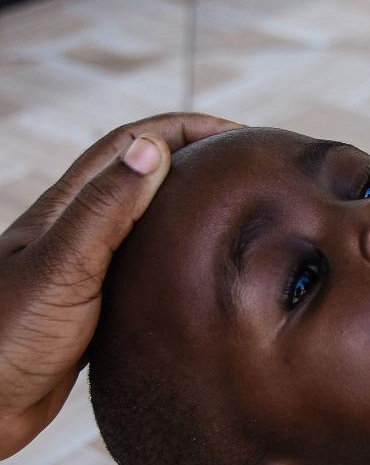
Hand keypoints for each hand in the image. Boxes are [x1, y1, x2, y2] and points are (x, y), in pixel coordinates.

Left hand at [0, 113, 241, 458]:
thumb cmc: (7, 336)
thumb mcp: (62, 266)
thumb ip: (105, 210)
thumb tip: (153, 150)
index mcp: (69, 207)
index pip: (134, 143)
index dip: (189, 128)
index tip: (242, 135)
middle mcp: (79, 228)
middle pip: (145, 174)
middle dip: (198, 160)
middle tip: (250, 171)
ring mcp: (87, 266)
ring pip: (149, 221)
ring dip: (191, 207)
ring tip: (239, 217)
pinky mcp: (95, 304)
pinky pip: (148, 266)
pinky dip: (181, 256)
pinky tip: (205, 276)